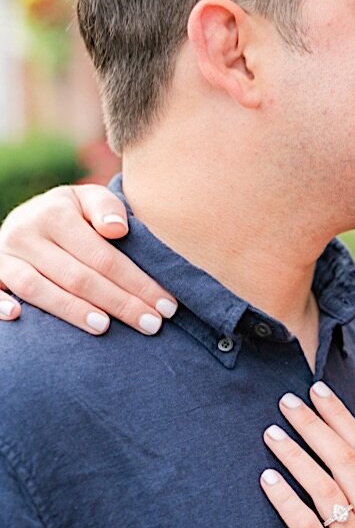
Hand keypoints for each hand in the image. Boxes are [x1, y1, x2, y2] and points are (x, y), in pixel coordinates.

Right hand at [0, 184, 176, 334]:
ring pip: (38, 289)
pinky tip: (19, 317)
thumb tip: (117, 230)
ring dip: (72, 311)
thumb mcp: (88, 200)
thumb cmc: (71, 213)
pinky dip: (0, 304)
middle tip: (152, 324)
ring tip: (105, 327)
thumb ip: (106, 207)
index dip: (137, 283)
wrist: (28, 216)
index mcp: (55, 214)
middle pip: (78, 277)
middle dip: (119, 303)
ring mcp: (4, 256)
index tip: (166, 305)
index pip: (104, 257)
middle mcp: (25, 234)